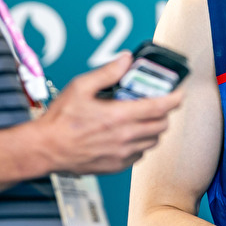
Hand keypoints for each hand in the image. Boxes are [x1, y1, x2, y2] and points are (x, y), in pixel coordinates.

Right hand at [34, 53, 183, 174]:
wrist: (46, 149)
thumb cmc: (59, 121)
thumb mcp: (81, 87)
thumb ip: (107, 72)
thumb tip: (125, 60)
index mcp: (119, 116)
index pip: (160, 107)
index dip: (174, 98)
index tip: (179, 92)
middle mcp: (125, 137)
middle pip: (161, 125)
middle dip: (164, 112)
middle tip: (156, 103)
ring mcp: (122, 153)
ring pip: (153, 141)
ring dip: (153, 128)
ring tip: (141, 118)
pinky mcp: (116, 165)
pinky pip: (140, 154)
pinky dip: (140, 144)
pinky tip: (128, 135)